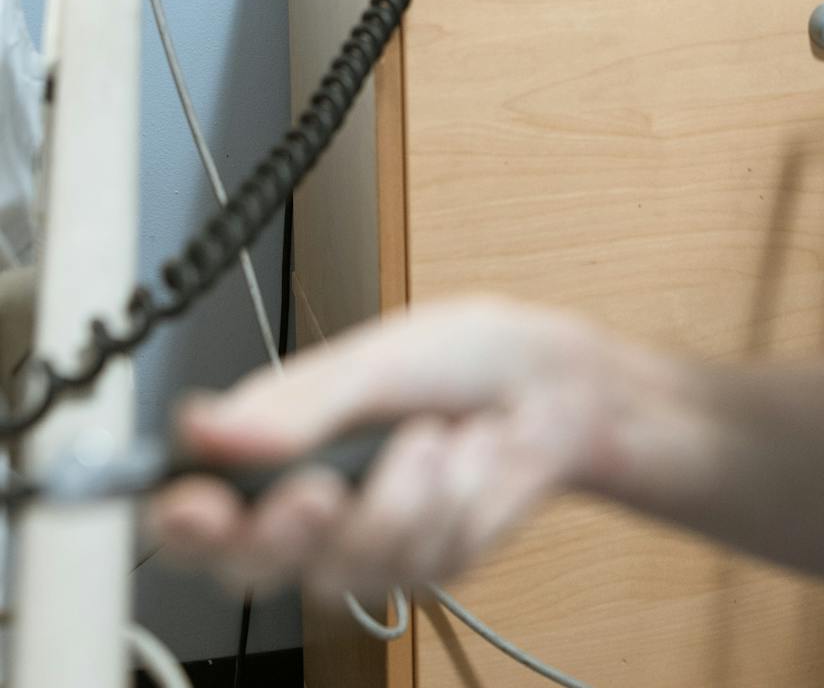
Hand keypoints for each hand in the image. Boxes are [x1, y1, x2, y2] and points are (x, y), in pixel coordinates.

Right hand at [147, 297, 614, 600]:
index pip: (192, 504)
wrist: (543, 385)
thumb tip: (205, 431)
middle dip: (287, 531)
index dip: (178, 520)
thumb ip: (289, 410)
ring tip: (430, 434)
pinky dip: (450, 499)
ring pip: (344, 567)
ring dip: (401, 493)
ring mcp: (360, 544)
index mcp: (269, 446)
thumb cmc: (451, 357)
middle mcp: (303, 505)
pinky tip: (464, 459)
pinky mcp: (419, 568)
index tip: (191, 506)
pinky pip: (416, 561)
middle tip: (321, 490)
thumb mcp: (365, 364)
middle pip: (249, 565)